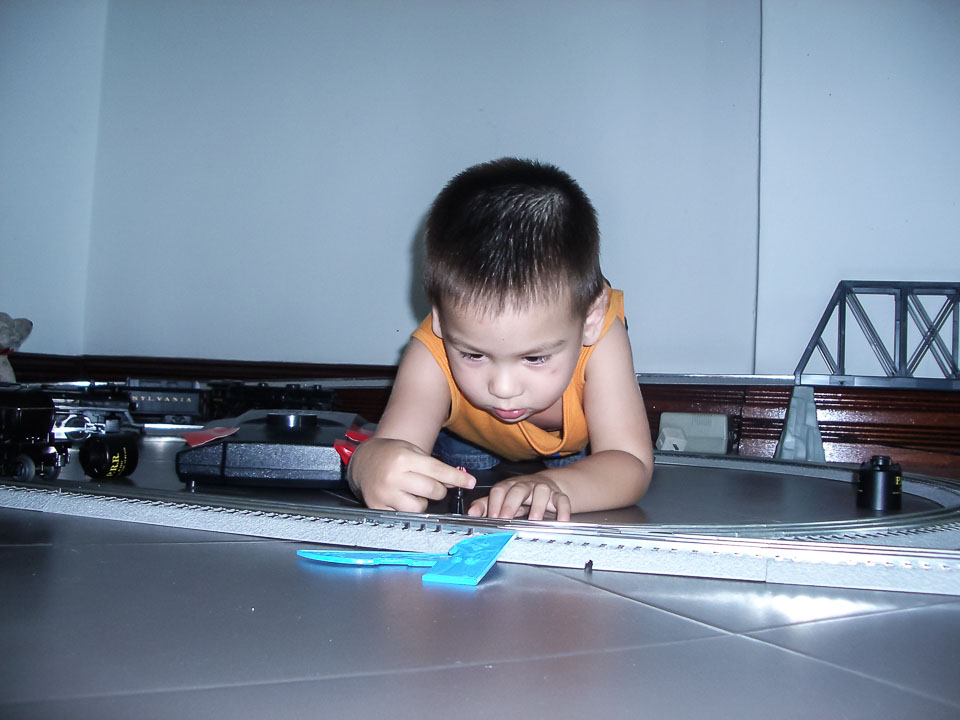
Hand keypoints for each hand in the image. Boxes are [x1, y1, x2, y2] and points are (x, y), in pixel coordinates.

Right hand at [349, 437, 474, 513]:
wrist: (364, 460)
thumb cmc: (392, 455)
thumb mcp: (413, 452)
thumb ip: (434, 467)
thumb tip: (458, 483)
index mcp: (404, 459)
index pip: (437, 471)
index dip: (457, 478)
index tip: (470, 483)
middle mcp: (393, 477)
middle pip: (431, 491)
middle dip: (439, 490)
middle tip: (434, 486)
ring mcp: (384, 494)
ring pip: (419, 507)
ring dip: (423, 502)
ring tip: (414, 492)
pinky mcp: (377, 506)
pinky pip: (403, 515)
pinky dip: (408, 509)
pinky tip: (402, 499)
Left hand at [468, 474, 571, 521]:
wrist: (548, 486)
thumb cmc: (521, 495)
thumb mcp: (503, 499)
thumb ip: (486, 506)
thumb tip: (471, 514)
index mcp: (510, 486)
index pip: (500, 490)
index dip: (494, 503)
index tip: (491, 517)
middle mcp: (526, 485)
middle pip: (518, 489)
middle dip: (511, 503)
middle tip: (505, 518)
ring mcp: (543, 489)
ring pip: (541, 492)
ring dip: (538, 505)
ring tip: (534, 520)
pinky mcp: (558, 496)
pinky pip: (562, 500)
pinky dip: (563, 510)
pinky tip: (561, 521)